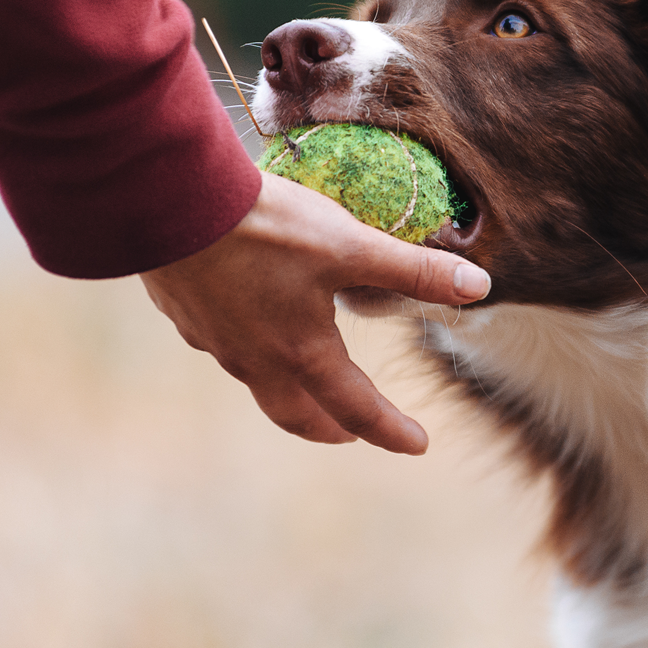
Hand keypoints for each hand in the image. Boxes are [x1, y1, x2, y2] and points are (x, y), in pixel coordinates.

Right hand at [140, 172, 491, 453]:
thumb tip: (479, 287)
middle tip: (353, 430)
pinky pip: (225, 346)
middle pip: (298, 415)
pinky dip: (250, 349)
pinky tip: (250, 322)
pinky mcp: (185, 314)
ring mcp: (215, 342)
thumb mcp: (350, 244)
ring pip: (259, 382)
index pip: (357, 409)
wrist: (168, 202)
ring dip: (289, 390)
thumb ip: (414, 269)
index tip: (418, 445)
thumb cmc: (264, 227)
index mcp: (302, 353)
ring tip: (304, 375)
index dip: (392, 430)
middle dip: (331, 427)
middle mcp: (256, 361)